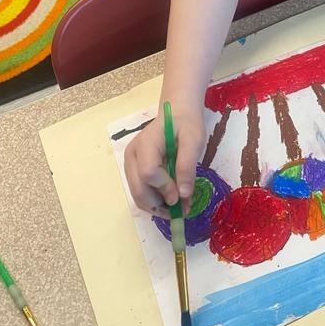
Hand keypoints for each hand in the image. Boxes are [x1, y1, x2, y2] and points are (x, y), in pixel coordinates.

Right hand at [124, 103, 205, 217]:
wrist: (176, 114)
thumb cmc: (186, 124)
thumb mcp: (194, 140)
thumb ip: (187, 166)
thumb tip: (183, 195)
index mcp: (146, 143)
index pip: (148, 172)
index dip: (165, 188)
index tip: (182, 195)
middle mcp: (132, 155)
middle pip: (138, 189)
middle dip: (160, 205)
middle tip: (182, 211)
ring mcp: (130, 164)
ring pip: (138, 195)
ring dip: (158, 207)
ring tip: (179, 208)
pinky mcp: (134, 170)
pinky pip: (141, 192)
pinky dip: (155, 201)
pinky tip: (171, 200)